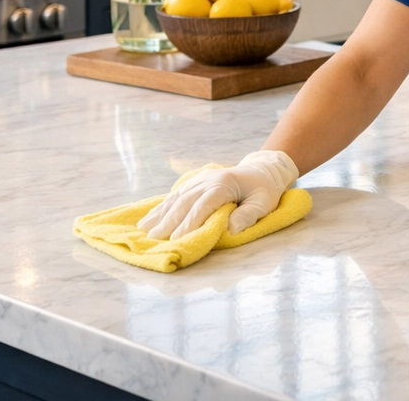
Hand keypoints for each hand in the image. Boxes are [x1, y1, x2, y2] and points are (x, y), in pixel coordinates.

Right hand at [137, 150, 298, 239]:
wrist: (262, 170)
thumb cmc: (264, 190)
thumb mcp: (264, 203)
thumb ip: (248, 215)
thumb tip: (230, 229)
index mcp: (224, 184)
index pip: (203, 205)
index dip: (189, 222)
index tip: (177, 239)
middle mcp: (208, 180)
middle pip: (185, 202)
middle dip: (168, 221)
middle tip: (154, 240)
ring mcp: (199, 180)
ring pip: (176, 198)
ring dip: (160, 214)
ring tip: (144, 230)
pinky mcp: (195, 183)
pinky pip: (175, 195)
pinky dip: (161, 207)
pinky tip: (149, 219)